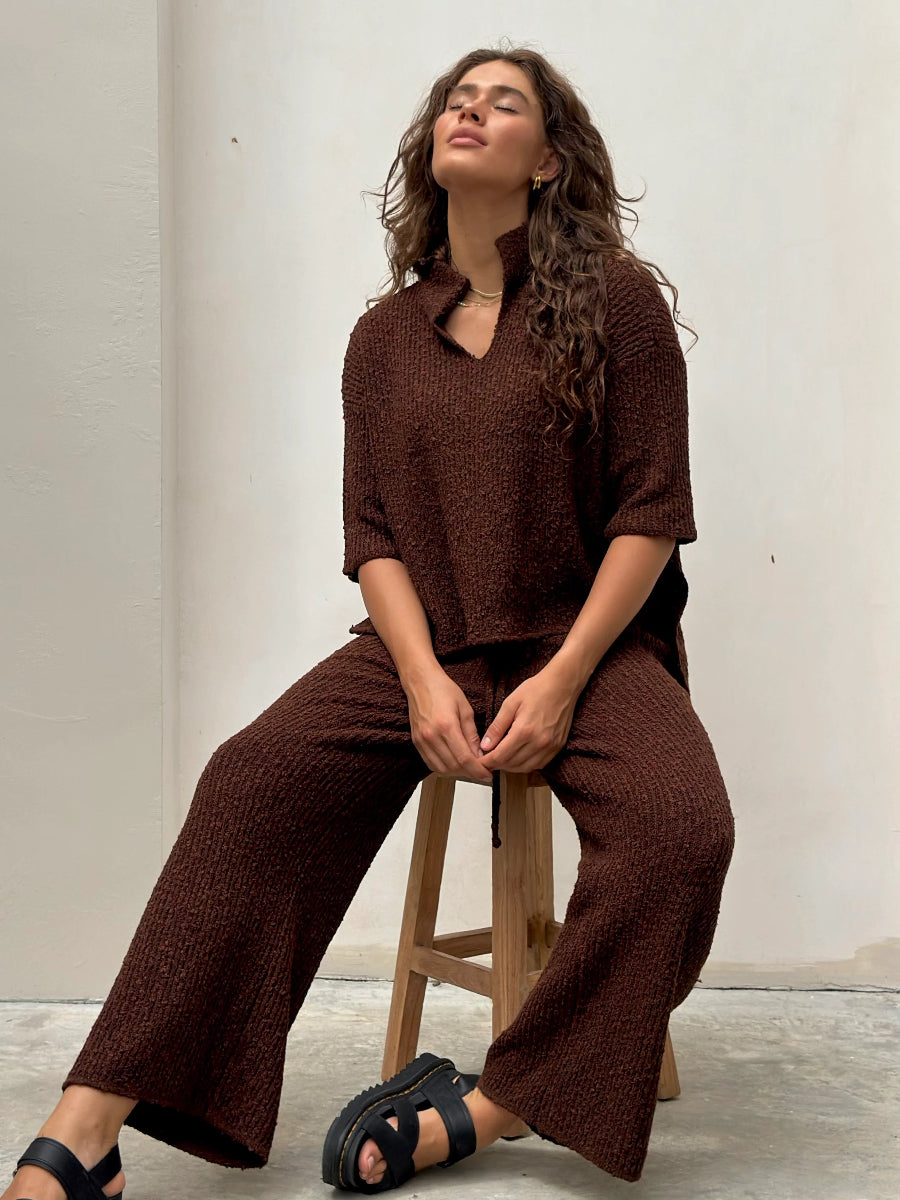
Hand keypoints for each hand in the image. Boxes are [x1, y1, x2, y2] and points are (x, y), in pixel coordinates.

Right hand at [404, 666, 493, 783]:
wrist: (420, 682)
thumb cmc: (443, 690)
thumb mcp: (465, 709)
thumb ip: (472, 734)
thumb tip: (480, 755)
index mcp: (446, 726)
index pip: (464, 758)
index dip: (478, 771)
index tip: (488, 775)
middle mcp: (431, 736)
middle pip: (453, 767)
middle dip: (470, 774)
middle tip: (483, 772)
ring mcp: (422, 741)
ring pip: (441, 769)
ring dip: (457, 773)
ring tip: (470, 769)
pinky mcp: (416, 742)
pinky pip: (431, 764)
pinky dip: (444, 768)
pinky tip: (455, 765)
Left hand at [478, 664, 578, 773]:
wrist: (562, 685)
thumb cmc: (536, 690)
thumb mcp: (510, 704)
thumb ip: (497, 727)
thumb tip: (485, 746)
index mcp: (524, 730)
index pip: (500, 756)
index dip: (487, 762)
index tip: (479, 762)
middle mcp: (539, 742)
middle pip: (512, 765)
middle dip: (497, 765)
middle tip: (487, 760)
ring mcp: (550, 746)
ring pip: (525, 768)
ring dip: (511, 768)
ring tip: (501, 760)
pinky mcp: (558, 747)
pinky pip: (539, 765)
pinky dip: (526, 765)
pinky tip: (518, 758)